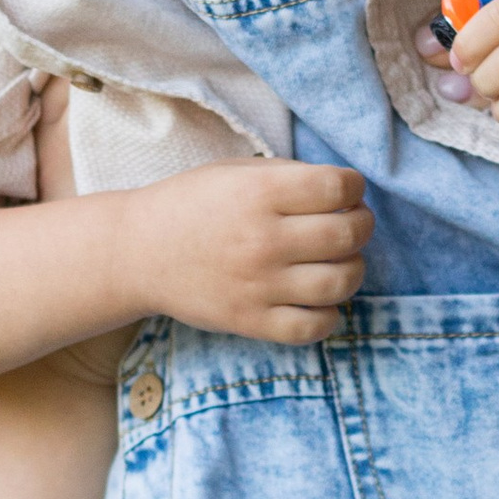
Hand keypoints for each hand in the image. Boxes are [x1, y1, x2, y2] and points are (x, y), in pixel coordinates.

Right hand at [113, 159, 371, 343]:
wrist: (137, 252)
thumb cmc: (190, 205)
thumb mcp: (235, 171)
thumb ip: (289, 176)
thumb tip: (345, 191)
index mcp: (260, 192)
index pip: (339, 186)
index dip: (353, 185)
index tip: (344, 191)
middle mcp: (263, 238)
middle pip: (349, 233)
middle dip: (361, 224)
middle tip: (350, 224)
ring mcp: (258, 284)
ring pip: (341, 281)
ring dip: (353, 268)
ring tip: (338, 261)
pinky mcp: (250, 320)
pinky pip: (314, 327)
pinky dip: (329, 315)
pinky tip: (319, 299)